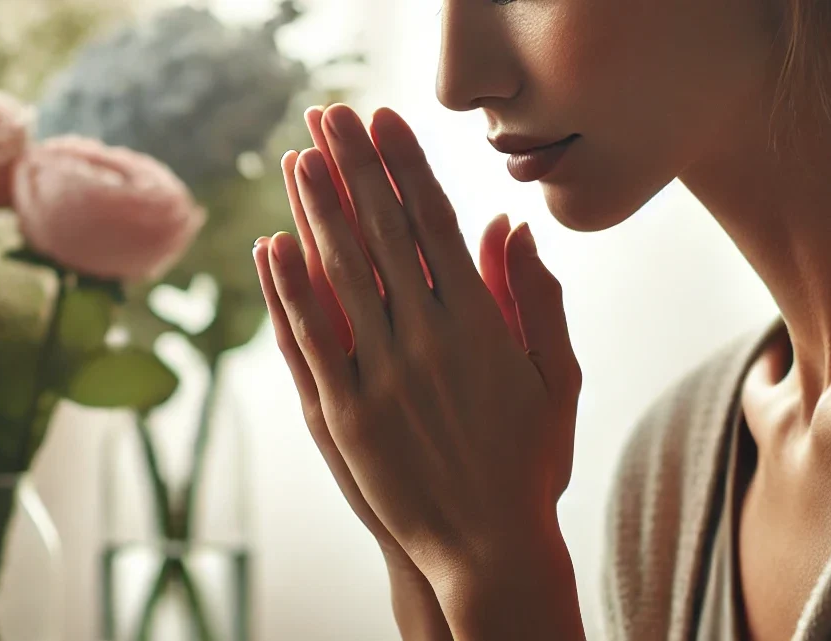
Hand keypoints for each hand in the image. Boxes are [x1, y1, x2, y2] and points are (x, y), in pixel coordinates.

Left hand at [257, 104, 583, 637]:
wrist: (488, 547)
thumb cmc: (530, 462)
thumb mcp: (557, 378)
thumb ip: (537, 298)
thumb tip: (511, 226)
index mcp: (481, 327)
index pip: (435, 226)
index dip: (407, 169)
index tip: (387, 123)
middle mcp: (426, 342)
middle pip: (382, 236)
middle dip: (354, 168)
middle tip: (331, 116)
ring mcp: (380, 378)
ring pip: (340, 278)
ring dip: (316, 213)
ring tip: (298, 160)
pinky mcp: (344, 416)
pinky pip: (309, 341)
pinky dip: (288, 292)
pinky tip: (273, 248)